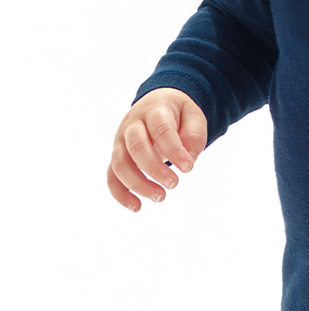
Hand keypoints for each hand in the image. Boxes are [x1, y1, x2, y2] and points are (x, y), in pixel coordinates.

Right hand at [107, 88, 206, 211]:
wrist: (156, 103)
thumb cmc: (177, 113)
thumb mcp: (193, 115)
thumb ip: (195, 134)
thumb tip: (190, 158)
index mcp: (154, 110)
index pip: (161, 130)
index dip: (174, 150)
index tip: (188, 168)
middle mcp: (132, 125)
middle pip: (136, 147)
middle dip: (154, 169)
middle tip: (174, 184)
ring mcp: (120, 141)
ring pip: (120, 164)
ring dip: (138, 184)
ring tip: (160, 197)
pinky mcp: (116, 156)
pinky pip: (112, 176)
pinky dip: (120, 193)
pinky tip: (136, 206)